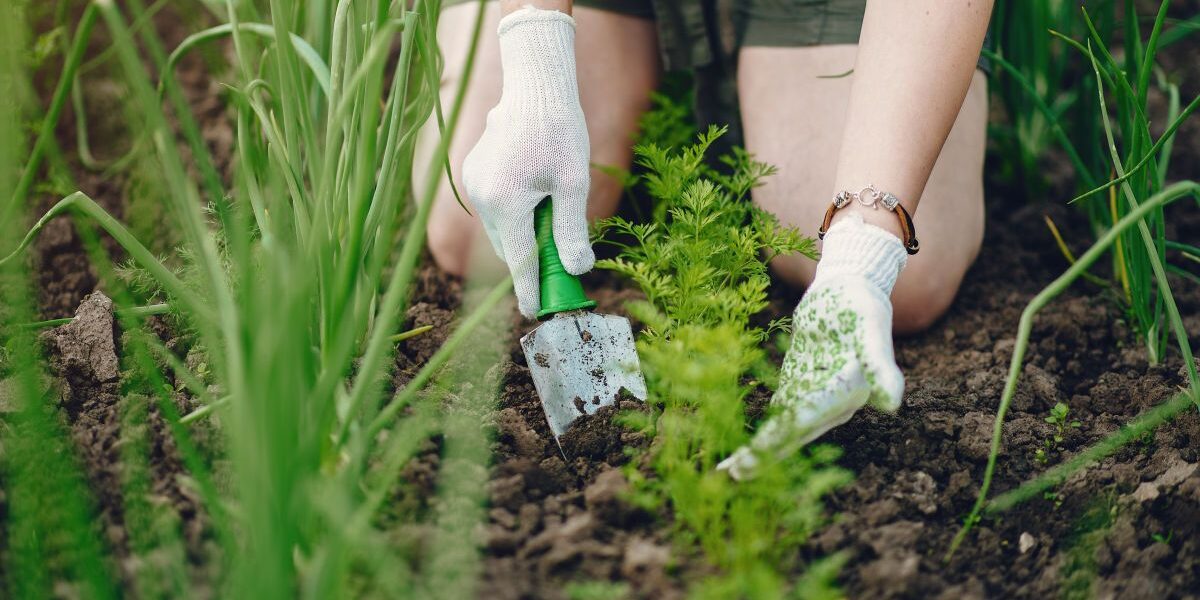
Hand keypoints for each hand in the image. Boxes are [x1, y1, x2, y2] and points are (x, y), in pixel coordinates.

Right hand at [463, 7, 592, 317]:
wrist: (534, 86)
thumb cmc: (560, 131)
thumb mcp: (573, 184)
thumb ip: (572, 230)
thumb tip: (577, 270)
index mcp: (506, 202)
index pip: (519, 261)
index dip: (529, 290)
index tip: (535, 312)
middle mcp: (482, 196)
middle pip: (509, 247)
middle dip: (531, 260)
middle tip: (560, 267)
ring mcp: (473, 184)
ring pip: (501, 229)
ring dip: (523, 234)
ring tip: (551, 217)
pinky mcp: (473, 173)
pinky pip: (495, 207)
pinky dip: (514, 214)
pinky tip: (534, 193)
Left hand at [718, 214, 905, 478]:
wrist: (851, 287)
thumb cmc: (863, 306)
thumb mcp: (871, 331)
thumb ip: (880, 366)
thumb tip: (891, 404)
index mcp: (847, 394)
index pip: (807, 420)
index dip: (780, 439)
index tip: (753, 456)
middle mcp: (832, 404)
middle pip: (793, 433)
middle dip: (763, 455)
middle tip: (731, 476)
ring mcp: (814, 395)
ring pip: (783, 429)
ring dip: (758, 451)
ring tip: (729, 472)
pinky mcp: (800, 384)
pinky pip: (778, 413)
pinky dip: (761, 430)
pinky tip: (739, 447)